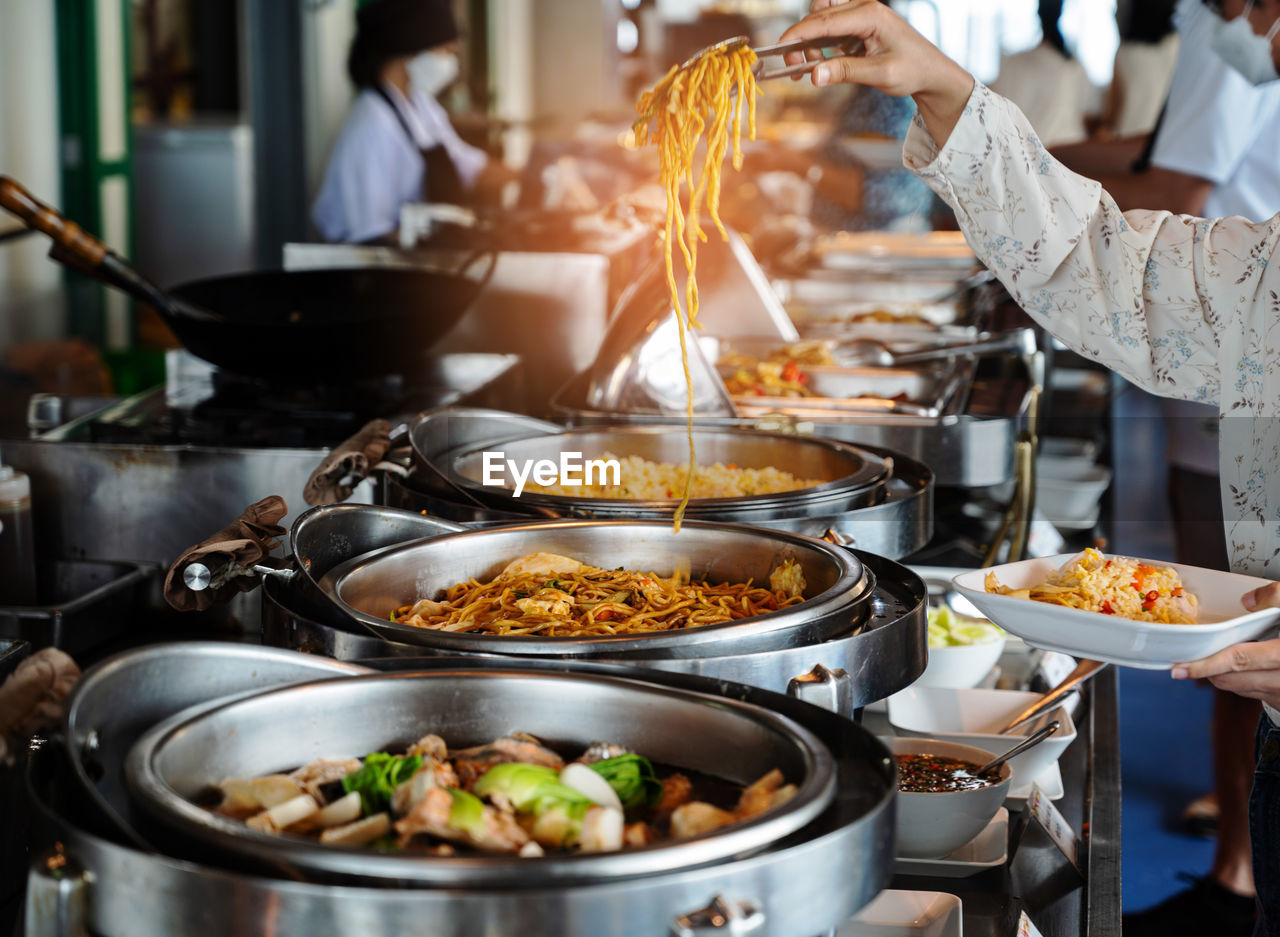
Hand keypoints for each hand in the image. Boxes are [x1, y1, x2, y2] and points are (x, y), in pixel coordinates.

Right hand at [777, 0, 974, 144]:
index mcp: (870, 14)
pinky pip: (831, 28)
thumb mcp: (879, 74)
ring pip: (822, 19)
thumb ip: (845, 72)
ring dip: (812, 42)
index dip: (797, 35)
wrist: (932, 73)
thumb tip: (813, 76)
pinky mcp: (860, 25)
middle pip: (818, 16)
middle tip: (797, 69)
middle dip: (801, 42)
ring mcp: (862, 15)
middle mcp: (865, 8)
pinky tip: (826, 63)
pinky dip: (822, 44)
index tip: (778, 50)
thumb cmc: (913, 70)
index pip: (823, 21)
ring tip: (817, 67)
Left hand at [1170, 583, 1279, 708]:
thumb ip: (1276, 596)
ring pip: (1241, 689)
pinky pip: (1257, 695)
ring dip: (1224, 677)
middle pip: (1233, 679)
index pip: (1239, 660)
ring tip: (1216, 661)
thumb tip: (1248, 599)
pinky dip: (1244, 683)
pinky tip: (1244, 670)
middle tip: (1191, 661)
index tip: (1178, 669)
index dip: (1205, 665)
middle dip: (1208, 671)